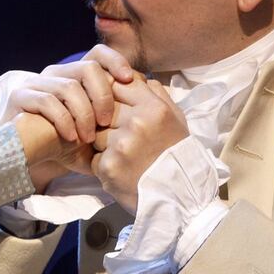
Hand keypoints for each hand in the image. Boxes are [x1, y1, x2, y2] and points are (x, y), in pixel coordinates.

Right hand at [10, 45, 137, 186]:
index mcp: (74, 75)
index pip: (98, 53)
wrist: (30, 160)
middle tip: (106, 121)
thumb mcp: (97, 133)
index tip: (130, 80)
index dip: (116, 61)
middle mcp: (55, 74)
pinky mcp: (20, 97)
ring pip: (69, 86)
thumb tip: (151, 104)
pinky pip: (47, 100)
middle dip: (102, 95)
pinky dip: (63, 120)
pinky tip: (70, 138)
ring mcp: (36, 83)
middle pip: (87, 67)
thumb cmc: (67, 146)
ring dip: (83, 114)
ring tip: (88, 137)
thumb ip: (116, 118)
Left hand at [91, 75, 189, 215]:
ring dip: (103, 144)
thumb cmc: (177, 156)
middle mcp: (137, 123)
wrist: (179, 197)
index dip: (114, 93)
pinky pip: (94, 157)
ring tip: (123, 156)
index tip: (115, 105)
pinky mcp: (108, 166)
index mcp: (154, 108)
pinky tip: (120, 171)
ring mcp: (121, 145)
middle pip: (104, 109)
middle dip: (108, 121)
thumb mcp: (176, 119)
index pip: (120, 84)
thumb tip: (132, 76)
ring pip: (96, 133)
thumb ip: (155, 94)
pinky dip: (103, 165)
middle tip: (122, 136)